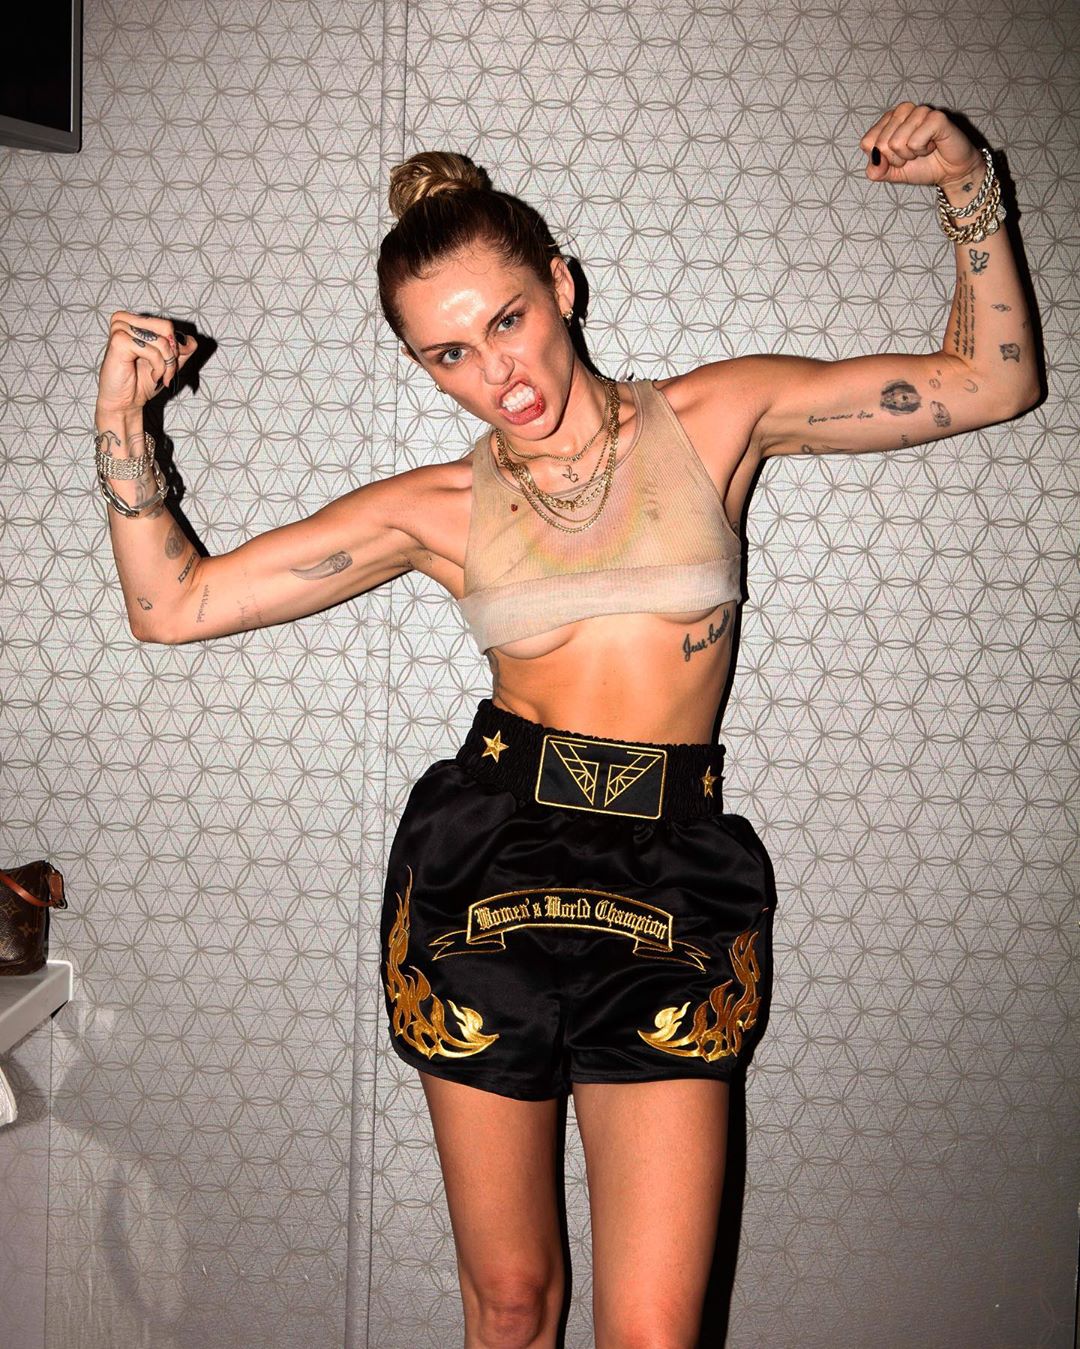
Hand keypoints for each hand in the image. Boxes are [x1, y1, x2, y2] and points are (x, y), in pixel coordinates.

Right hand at [96, 311, 198, 415]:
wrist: (125, 400)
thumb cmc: (141, 381)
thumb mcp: (167, 363)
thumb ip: (181, 350)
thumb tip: (193, 341)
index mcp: (133, 321)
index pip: (166, 325)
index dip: (176, 345)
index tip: (172, 364)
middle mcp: (124, 320)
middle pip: (166, 327)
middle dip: (172, 354)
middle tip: (167, 370)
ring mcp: (120, 329)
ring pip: (162, 341)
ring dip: (167, 365)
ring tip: (158, 376)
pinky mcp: (119, 341)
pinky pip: (153, 351)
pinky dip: (158, 367)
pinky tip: (152, 376)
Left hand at [860, 103, 982, 190]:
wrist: (949, 172)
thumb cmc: (921, 166)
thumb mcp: (891, 173)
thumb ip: (876, 170)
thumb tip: (874, 162)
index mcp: (888, 120)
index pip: (867, 142)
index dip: (881, 158)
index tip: (897, 157)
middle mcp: (902, 111)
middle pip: (881, 144)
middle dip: (896, 158)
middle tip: (913, 154)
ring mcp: (919, 111)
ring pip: (897, 143)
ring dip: (911, 154)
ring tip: (923, 148)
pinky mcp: (936, 117)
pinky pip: (915, 142)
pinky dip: (923, 150)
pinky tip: (933, 144)